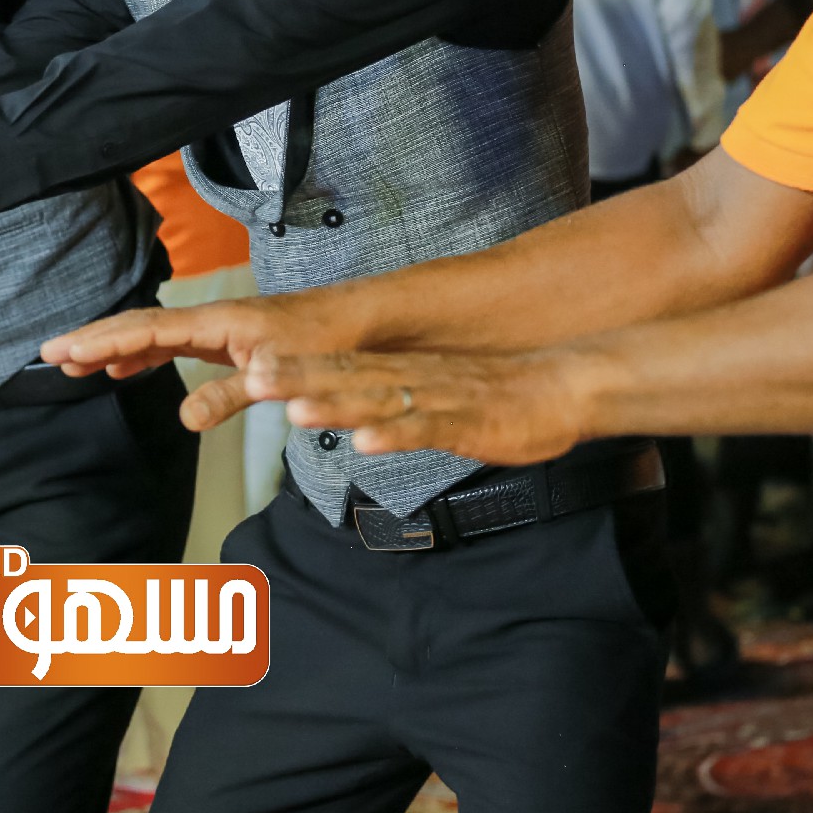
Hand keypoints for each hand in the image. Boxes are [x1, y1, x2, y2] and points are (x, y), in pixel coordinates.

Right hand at [42, 295, 348, 432]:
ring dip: (112, 348)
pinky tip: (125, 369)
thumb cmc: (326, 341)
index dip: (102, 341)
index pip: (146, 329)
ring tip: (73, 365)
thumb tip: (184, 419)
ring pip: (151, 334)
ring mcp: (215, 329)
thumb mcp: (277, 373)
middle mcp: (209, 320)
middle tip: (50, 355)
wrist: (360, 320)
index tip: (65, 350)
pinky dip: (141, 355)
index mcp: (216, 322)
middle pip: (139, 326)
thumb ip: (230, 394)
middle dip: (93, 340)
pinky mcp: (226, 340)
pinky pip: (171, 345)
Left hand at [237, 345, 589, 465]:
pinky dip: (395, 437)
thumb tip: (353, 416)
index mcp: (404, 375)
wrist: (562, 388)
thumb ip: (394, 406)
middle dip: (299, 380)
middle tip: (252, 379)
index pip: (341, 369)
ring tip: (294, 410)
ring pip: (380, 403)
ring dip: (336, 405)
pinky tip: (365, 443)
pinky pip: (427, 432)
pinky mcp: (469, 426)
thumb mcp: (435, 400)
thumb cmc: (498, 398)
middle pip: (348, 379)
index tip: (251, 368)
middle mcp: (413, 381)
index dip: (297, 369)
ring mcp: (439, 402)